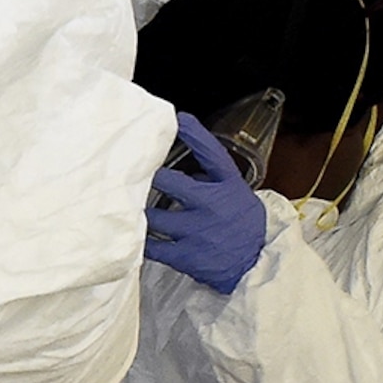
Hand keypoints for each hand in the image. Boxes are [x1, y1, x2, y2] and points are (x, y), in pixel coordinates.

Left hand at [143, 112, 269, 294]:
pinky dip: (141, 241)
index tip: (179, 119)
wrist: (254, 263)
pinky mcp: (185, 256)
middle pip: (173, 184)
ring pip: (154, 217)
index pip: (212, 154)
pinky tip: (133, 236)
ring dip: (141, 214)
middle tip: (132, 174)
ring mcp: (197, 231)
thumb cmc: (242, 226)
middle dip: (152, 179)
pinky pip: (152, 246)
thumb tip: (182, 170)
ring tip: (128, 209)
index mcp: (228, 186)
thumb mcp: (236, 196)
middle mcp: (212, 205)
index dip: (196, 135)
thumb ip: (210, 180)